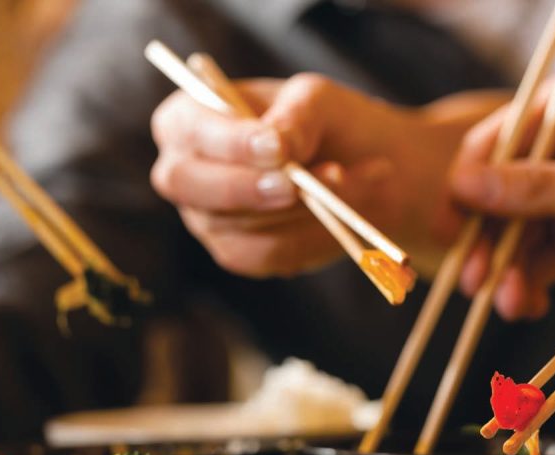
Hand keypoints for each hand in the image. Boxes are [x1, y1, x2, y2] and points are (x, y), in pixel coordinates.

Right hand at [151, 74, 473, 276]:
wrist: (367, 167)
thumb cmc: (330, 123)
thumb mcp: (319, 100)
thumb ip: (297, 115)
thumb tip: (280, 144)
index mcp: (190, 118)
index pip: (189, 130)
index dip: (230, 142)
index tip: (278, 148)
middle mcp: (187, 172)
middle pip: (188, 185)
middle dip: (246, 186)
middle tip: (295, 185)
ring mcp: (209, 219)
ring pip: (239, 224)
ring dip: (300, 207)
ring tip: (348, 179)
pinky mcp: (242, 253)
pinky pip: (271, 253)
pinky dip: (313, 233)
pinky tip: (344, 210)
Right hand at [448, 81, 554, 319]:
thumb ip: (536, 186)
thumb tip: (463, 183)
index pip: (491, 146)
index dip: (465, 187)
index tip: (454, 228)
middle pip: (492, 200)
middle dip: (484, 244)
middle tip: (473, 283)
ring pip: (508, 240)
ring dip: (503, 273)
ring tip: (508, 303)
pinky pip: (532, 266)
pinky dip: (526, 287)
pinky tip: (526, 305)